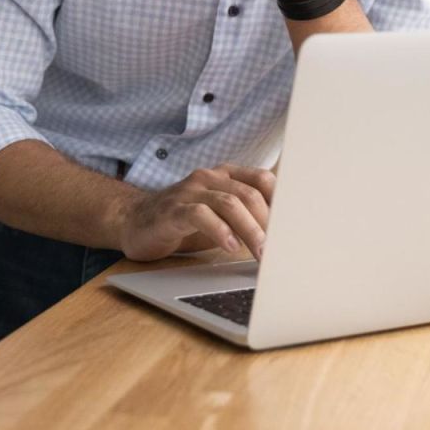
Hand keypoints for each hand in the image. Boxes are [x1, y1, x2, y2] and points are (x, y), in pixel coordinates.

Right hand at [118, 164, 274, 261]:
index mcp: (225, 176)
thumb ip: (246, 219)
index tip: (294, 230)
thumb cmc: (183, 222)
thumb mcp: (220, 218)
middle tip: (280, 250)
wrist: (134, 221)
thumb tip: (282, 239)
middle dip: (269, 224)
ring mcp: (190, 191)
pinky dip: (219, 231)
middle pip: (250, 194)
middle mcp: (209, 178)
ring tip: (260, 253)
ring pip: (229, 203)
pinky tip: (229, 246)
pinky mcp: (173, 210)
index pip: (264, 180)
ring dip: (250, 230)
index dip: (282, 203)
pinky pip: (200, 215)